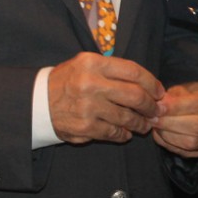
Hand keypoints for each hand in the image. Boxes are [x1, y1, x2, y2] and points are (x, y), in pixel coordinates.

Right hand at [48, 53, 164, 144]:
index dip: (151, 83)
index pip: (134, 71)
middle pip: (135, 95)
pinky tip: (126, 133)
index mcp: (94, 63)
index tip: (159, 91)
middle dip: (151, 105)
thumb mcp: (86, 63)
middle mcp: (92, 83)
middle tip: (156, 111)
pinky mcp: (85, 127)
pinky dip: (124, 134)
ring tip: (145, 124)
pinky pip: (114, 132)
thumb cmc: (68, 80)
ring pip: (127, 117)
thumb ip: (114, 70)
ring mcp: (88, 107)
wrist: (38, 102)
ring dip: (141, 123)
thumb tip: (147, 85)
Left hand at [152, 81, 197, 157]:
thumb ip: (177, 95)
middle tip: (153, 117)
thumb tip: (160, 104)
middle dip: (172, 122)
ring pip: (193, 142)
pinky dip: (170, 144)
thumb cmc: (197, 93)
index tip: (159, 106)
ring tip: (155, 125)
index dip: (178, 107)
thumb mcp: (189, 87)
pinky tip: (160, 134)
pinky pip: (187, 152)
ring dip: (169, 135)